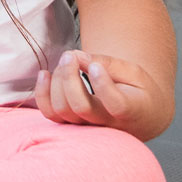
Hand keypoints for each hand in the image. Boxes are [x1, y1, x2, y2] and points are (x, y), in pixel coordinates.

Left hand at [35, 49, 167, 137]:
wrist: (139, 116)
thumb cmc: (137, 90)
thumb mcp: (133, 72)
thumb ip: (108, 63)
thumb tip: (77, 57)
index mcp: (131, 111)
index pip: (116, 105)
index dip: (102, 84)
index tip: (96, 66)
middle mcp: (108, 124)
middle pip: (80, 107)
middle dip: (69, 77)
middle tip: (71, 55)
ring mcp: (88, 127)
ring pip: (62, 110)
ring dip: (57, 81)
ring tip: (67, 61)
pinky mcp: (71, 124)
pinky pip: (50, 114)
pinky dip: (42, 93)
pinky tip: (45, 73)